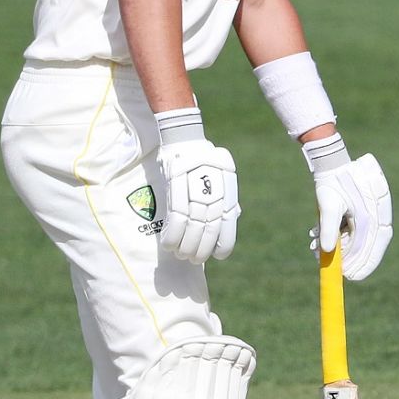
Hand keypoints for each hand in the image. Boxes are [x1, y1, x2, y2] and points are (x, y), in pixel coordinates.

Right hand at [157, 138, 239, 264]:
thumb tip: (226, 228)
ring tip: (182, 255)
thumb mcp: (221, 180)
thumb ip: (224, 202)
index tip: (218, 256)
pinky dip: (172, 234)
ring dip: (186, 245)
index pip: (228, 221)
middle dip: (201, 249)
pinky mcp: (175, 184)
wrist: (185, 139)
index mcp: (227, 188)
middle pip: (208, 226)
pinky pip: (175, 216)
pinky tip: (169, 245)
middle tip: (195, 259)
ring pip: (191, 224)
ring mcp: (194, 186)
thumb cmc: (204, 164)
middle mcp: (213, 188)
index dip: (224, 242)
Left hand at [304, 137, 392, 280]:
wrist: (331, 163)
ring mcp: (370, 213)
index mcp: (375, 210)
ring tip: (318, 253)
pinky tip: (318, 240)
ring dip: (343, 250)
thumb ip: (329, 227)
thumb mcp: (328, 204)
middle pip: (370, 243)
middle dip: (354, 260)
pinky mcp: (360, 213)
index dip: (368, 261)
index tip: (354, 276)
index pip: (377, 241)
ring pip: (360, 239)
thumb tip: (327, 251)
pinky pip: (353, 232)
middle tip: (341, 274)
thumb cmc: (332, 181)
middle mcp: (377, 213)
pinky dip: (340, 239)